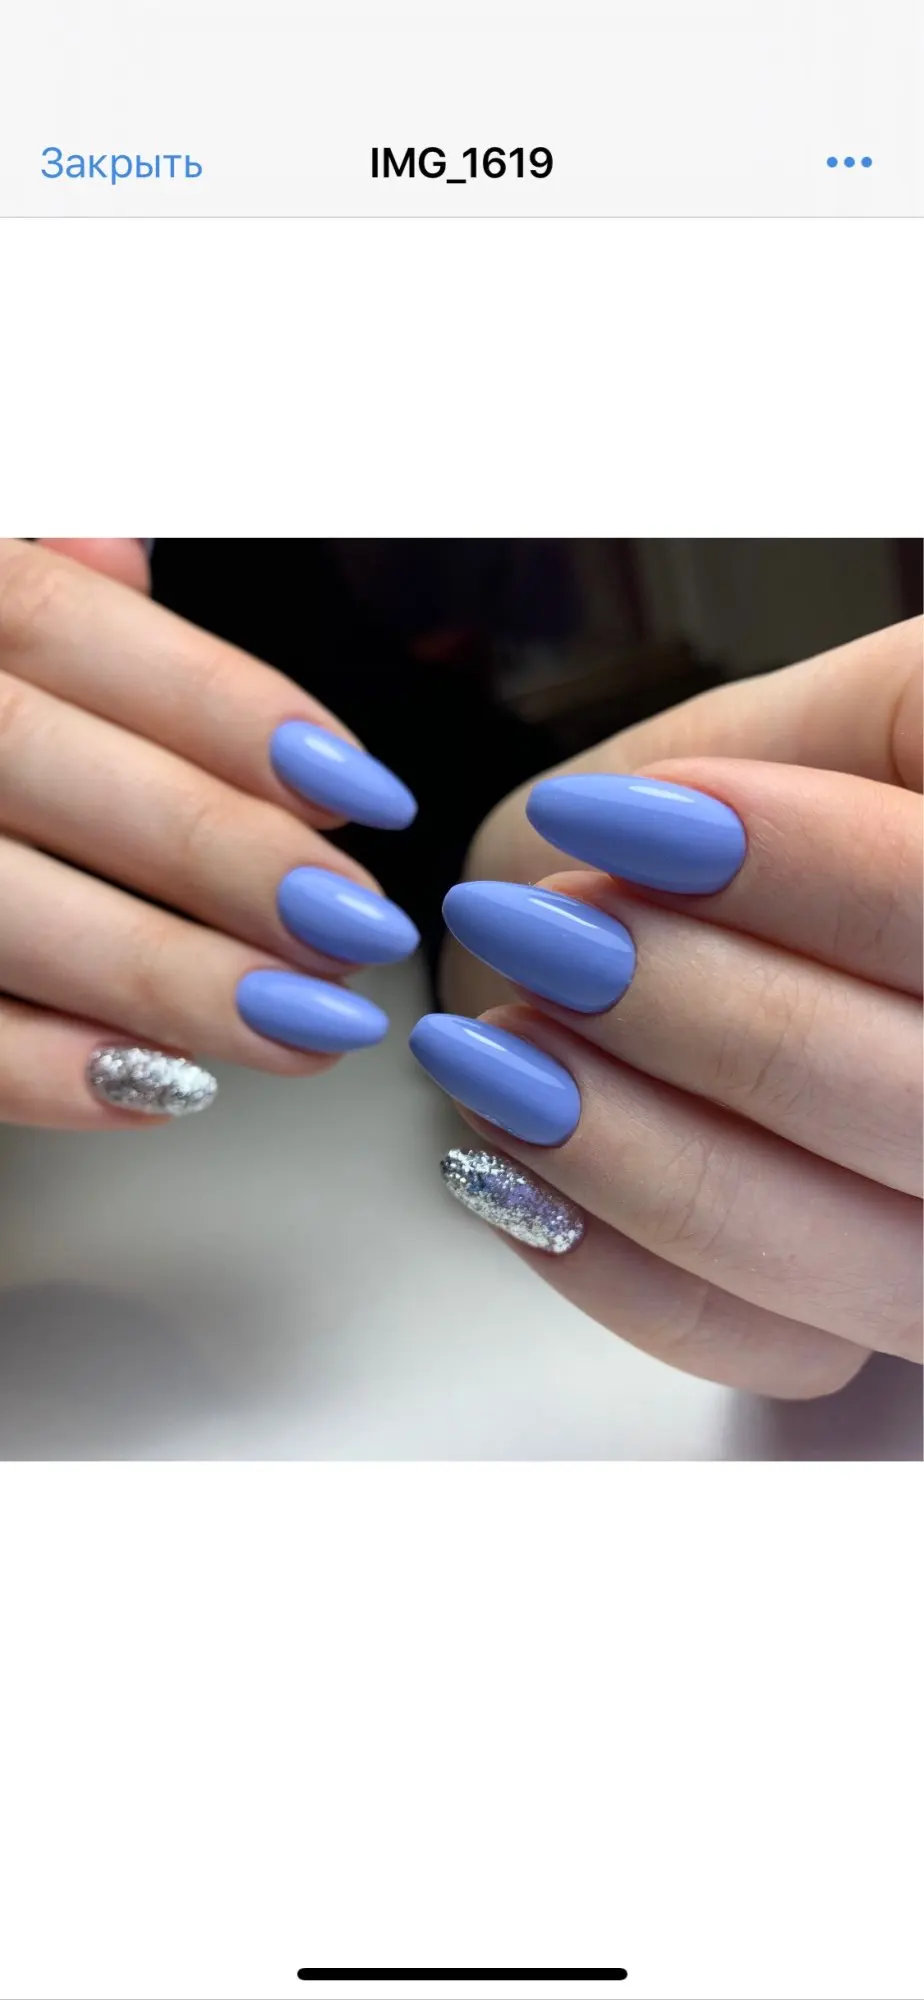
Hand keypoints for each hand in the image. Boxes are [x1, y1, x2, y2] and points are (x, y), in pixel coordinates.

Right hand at [0, 539, 418, 1127]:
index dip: (219, 704)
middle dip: (214, 853)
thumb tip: (122, 564)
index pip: (63, 627)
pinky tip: (157, 1090)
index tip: (357, 785)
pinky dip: (34, 1069)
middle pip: (36, 763)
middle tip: (353, 929)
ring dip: (157, 977)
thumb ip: (16, 564)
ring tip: (298, 1028)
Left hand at [422, 622, 921, 1397]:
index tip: (621, 819)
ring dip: (629, 1140)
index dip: (801, 868)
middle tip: (540, 929)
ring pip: (825, 1246)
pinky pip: (742, 1338)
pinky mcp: (852, 1327)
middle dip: (693, 1007)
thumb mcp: (851, 721)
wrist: (708, 933)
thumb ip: (834, 741)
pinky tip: (507, 1151)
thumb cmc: (781, 829)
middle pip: (902, 1097)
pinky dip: (602, 1251)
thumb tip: (686, 829)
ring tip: (500, 1044)